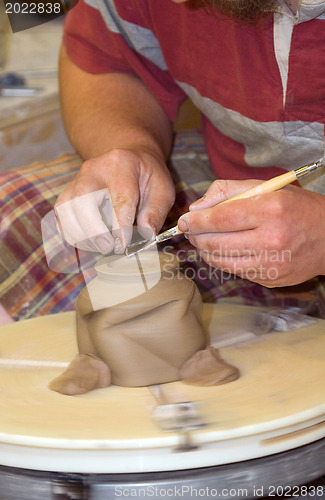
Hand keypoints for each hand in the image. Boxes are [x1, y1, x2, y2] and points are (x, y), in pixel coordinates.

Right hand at [55, 149, 174, 253]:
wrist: (129, 159)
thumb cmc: (147, 176)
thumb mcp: (162, 188)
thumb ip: (156, 212)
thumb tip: (146, 235)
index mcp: (121, 164)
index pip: (119, 197)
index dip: (120, 224)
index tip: (124, 245)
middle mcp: (93, 169)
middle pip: (82, 200)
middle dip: (93, 229)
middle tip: (109, 248)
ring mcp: (76, 181)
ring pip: (66, 209)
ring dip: (81, 234)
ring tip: (101, 247)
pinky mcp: (68, 194)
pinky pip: (61, 217)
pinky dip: (72, 234)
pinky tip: (89, 243)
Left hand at [177, 179, 324, 286]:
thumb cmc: (297, 208)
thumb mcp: (267, 187)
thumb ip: (228, 191)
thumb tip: (197, 207)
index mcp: (270, 211)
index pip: (221, 218)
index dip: (196, 221)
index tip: (184, 220)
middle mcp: (271, 239)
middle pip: (216, 242)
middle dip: (196, 236)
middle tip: (190, 230)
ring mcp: (271, 264)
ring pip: (221, 261)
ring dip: (205, 250)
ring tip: (203, 240)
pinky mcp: (270, 279)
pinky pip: (235, 271)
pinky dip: (223, 261)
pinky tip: (224, 250)